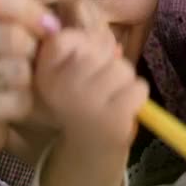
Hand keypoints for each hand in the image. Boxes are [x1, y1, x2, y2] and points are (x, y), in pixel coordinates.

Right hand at [0, 0, 60, 162]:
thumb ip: (14, 6)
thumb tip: (49, 24)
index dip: (30, 9)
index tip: (48, 26)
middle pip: (11, 34)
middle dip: (31, 49)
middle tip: (23, 59)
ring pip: (17, 69)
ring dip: (25, 78)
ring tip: (8, 82)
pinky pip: (16, 100)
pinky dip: (21, 104)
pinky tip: (3, 105)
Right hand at [34, 23, 149, 149]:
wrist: (87, 146)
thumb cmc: (80, 101)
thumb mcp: (69, 74)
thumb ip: (84, 49)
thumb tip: (113, 45)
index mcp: (46, 74)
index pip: (62, 39)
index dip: (83, 42)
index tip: (85, 58)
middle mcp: (63, 87)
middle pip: (100, 50)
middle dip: (108, 62)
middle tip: (101, 84)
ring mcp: (88, 104)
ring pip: (123, 68)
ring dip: (124, 80)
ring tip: (112, 96)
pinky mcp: (112, 119)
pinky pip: (138, 88)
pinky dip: (136, 96)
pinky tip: (122, 107)